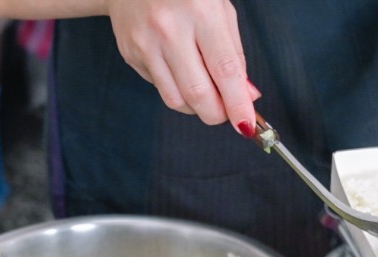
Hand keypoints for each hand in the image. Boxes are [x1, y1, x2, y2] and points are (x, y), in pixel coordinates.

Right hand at [105, 0, 258, 133]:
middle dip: (217, 114)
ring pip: (176, 100)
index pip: (224, 70)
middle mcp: (170, 29)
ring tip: (205, 90)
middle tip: (227, 112)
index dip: (238, 104)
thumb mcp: (219, 9)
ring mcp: (146, 44)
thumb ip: (234, 53)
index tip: (246, 125)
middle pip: (198, 94)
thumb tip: (246, 96)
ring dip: (197, 107)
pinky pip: (160, 89)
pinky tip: (179, 70)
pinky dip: (177, 90)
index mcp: (200, 12)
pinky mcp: (131, 55)